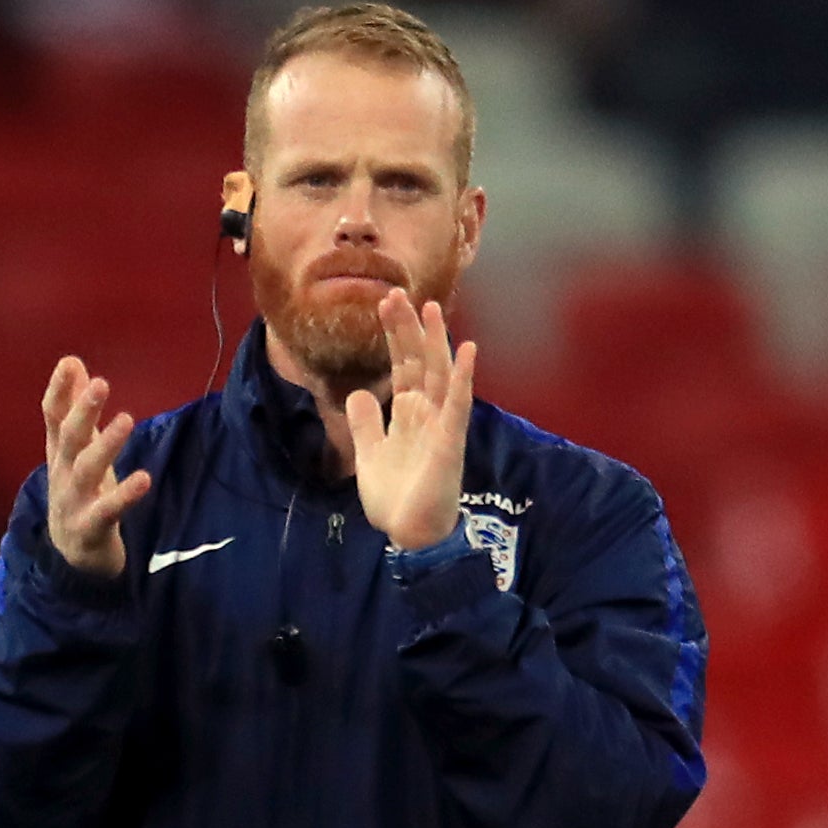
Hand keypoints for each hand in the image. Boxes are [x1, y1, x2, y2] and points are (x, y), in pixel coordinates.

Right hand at [39, 356, 153, 576]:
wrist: (73, 557)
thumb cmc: (80, 492)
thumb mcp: (75, 450)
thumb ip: (72, 407)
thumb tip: (72, 362)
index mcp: (59, 454)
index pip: (52, 417)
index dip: (58, 391)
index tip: (68, 363)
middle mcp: (62, 474)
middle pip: (68, 439)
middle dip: (81, 411)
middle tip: (100, 384)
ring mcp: (74, 502)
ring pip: (86, 471)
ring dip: (105, 445)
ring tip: (126, 420)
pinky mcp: (91, 527)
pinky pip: (108, 510)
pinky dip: (125, 495)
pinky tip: (143, 478)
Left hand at [342, 288, 478, 551]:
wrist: (409, 535)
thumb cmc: (396, 498)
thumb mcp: (370, 455)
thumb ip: (366, 424)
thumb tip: (358, 394)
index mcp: (408, 412)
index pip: (400, 364)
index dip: (394, 334)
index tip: (384, 302)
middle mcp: (427, 412)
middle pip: (418, 361)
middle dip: (408, 328)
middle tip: (395, 293)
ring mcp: (441, 424)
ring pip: (440, 374)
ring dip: (436, 342)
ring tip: (432, 308)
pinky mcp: (450, 441)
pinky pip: (459, 405)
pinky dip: (464, 378)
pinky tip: (468, 350)